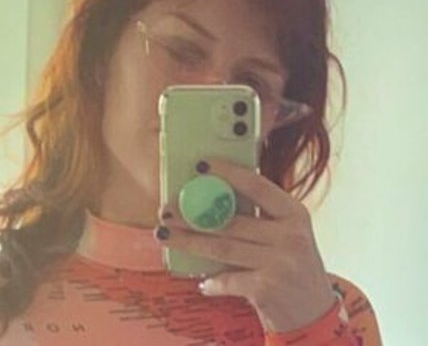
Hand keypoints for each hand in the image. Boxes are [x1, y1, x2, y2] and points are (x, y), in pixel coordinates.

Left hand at [155, 158, 335, 332]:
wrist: (315, 313)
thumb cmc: (294, 266)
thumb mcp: (287, 234)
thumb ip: (261, 217)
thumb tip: (212, 199)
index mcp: (294, 213)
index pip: (257, 186)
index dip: (228, 173)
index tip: (201, 165)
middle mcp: (290, 235)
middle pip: (231, 220)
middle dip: (192, 215)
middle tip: (165, 210)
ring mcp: (280, 262)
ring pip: (223, 247)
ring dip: (189, 241)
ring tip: (164, 235)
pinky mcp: (268, 289)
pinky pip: (228, 279)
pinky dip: (212, 281)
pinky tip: (202, 281)